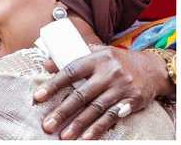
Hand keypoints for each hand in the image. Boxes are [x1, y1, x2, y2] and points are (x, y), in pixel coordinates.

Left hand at [34, 45, 166, 138]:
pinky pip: (113, 117)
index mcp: (96, 58)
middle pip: (81, 95)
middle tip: (47, 125)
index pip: (70, 72)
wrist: (152, 68)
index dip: (53, 85)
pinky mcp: (132, 101)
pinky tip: (87, 137)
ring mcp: (122, 88)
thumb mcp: (96, 53)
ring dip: (79, 124)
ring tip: (64, 136)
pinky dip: (99, 128)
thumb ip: (72, 57)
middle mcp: (109, 73)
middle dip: (63, 112)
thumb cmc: (116, 61)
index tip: (37, 97)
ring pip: (96, 109)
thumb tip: (45, 64)